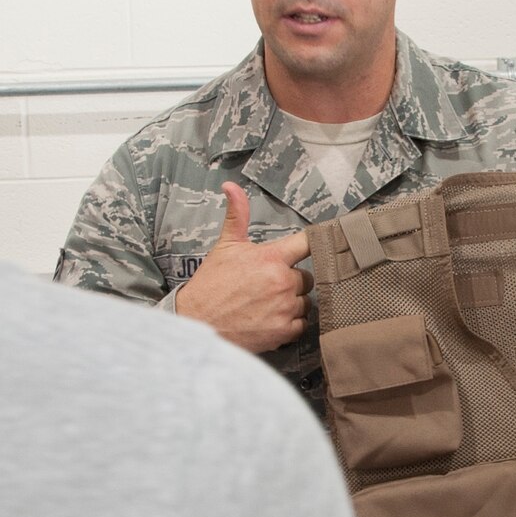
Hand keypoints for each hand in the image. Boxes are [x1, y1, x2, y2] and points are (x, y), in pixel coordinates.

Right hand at [175, 182, 314, 353]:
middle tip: (271, 285)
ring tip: (269, 304)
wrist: (198, 323)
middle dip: (292, 280)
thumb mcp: (225, 246)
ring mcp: (285, 308)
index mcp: (271, 258)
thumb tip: (231, 185)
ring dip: (293, 303)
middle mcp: (282, 282)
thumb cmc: (211, 285)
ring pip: (306, 302)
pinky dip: (290, 323)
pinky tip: (272, 319)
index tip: (317, 246)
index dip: (312, 244)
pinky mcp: (284, 331)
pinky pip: (301, 324)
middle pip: (308, 277)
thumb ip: (237, 215)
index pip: (307, 243)